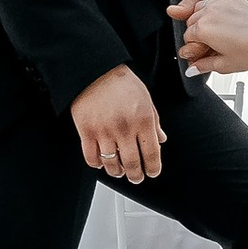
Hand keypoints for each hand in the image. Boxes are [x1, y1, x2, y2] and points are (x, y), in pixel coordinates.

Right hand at [71, 64, 164, 182]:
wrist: (95, 70)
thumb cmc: (121, 82)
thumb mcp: (145, 99)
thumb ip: (155, 121)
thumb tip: (161, 140)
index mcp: (143, 120)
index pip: (152, 153)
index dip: (153, 168)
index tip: (152, 173)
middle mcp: (125, 128)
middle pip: (132, 163)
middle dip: (136, 176)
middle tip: (137, 178)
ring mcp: (104, 131)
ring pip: (112, 165)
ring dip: (117, 172)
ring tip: (119, 172)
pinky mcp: (86, 131)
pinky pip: (92, 158)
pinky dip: (97, 165)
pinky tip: (101, 163)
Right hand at [176, 0, 247, 76]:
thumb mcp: (224, 65)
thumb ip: (203, 66)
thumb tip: (192, 69)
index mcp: (203, 29)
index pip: (187, 36)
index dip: (193, 46)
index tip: (199, 50)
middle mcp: (209, 13)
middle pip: (192, 21)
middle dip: (197, 31)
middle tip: (208, 42)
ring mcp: (221, 3)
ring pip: (202, 8)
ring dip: (204, 18)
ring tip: (216, 31)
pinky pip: (217, 2)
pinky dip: (218, 10)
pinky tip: (227, 22)